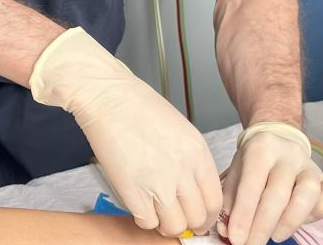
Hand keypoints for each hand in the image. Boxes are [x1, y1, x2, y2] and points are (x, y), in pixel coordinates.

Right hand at [29, 28, 221, 237]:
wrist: (107, 96)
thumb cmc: (138, 105)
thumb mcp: (179, 129)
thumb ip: (190, 160)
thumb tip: (192, 190)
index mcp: (198, 153)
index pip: (215, 202)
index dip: (206, 213)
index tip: (196, 214)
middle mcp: (183, 171)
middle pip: (198, 218)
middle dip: (187, 221)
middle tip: (175, 214)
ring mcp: (158, 184)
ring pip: (174, 227)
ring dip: (165, 223)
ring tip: (155, 210)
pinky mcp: (133, 191)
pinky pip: (146, 223)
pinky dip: (143, 219)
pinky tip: (138, 204)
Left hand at [219, 122, 322, 244]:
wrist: (274, 142)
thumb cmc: (252, 163)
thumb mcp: (236, 174)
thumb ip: (230, 201)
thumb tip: (226, 231)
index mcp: (260, 147)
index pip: (251, 184)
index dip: (243, 215)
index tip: (236, 238)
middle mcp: (287, 153)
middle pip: (278, 193)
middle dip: (263, 225)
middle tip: (251, 244)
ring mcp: (309, 164)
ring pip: (308, 194)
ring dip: (290, 222)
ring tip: (274, 236)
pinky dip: (320, 212)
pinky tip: (302, 221)